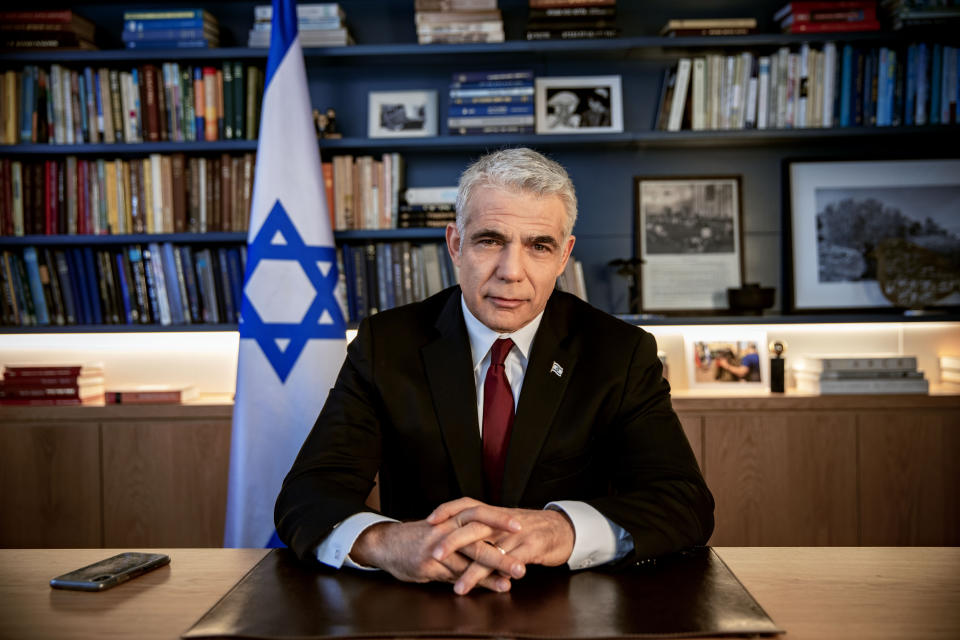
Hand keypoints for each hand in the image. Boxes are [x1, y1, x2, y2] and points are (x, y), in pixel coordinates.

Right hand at [349, 519, 513, 592]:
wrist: (387, 543)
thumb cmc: (420, 536)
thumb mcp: (442, 527)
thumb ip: (465, 532)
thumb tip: (493, 539)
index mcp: (450, 517)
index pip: (478, 512)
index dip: (498, 518)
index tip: (520, 524)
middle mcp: (445, 530)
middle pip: (477, 538)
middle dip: (501, 551)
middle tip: (523, 562)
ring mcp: (436, 548)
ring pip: (468, 559)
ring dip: (493, 571)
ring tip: (512, 579)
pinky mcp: (428, 565)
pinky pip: (456, 575)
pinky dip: (475, 582)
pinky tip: (492, 587)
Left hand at [426, 497, 575, 594]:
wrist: (562, 528)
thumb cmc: (529, 529)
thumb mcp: (503, 524)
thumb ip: (482, 530)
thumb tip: (456, 538)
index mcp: (493, 514)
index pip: (466, 504)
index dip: (447, 509)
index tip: (429, 520)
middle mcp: (502, 522)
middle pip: (473, 527)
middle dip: (452, 541)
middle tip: (435, 555)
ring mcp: (517, 534)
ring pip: (491, 550)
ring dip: (473, 570)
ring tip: (459, 587)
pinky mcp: (532, 546)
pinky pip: (514, 561)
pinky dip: (503, 573)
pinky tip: (497, 586)